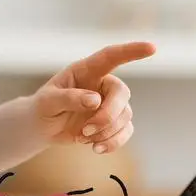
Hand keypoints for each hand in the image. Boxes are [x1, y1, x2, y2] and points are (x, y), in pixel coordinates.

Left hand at [33, 41, 155, 153]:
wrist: (44, 127)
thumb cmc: (44, 107)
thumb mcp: (48, 101)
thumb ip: (69, 98)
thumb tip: (95, 100)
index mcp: (85, 70)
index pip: (110, 56)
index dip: (131, 51)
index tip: (151, 47)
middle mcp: (101, 84)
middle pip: (122, 93)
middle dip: (108, 115)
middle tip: (86, 130)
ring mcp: (110, 103)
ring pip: (125, 116)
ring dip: (105, 131)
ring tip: (81, 137)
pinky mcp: (114, 122)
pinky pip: (126, 131)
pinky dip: (112, 142)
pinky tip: (94, 148)